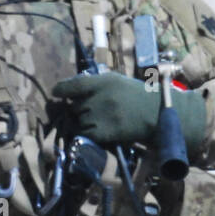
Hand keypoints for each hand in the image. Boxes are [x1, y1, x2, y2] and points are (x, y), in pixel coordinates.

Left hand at [52, 71, 206, 153]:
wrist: (157, 115)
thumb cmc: (139, 97)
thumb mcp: (118, 82)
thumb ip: (96, 85)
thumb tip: (73, 91)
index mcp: (103, 82)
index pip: (73, 85)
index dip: (61, 89)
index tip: (57, 93)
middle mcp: (99, 97)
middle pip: (74, 106)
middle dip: (78, 110)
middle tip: (90, 112)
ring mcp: (101, 115)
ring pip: (78, 121)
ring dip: (83, 123)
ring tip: (98, 122)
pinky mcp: (104, 132)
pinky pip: (85, 134)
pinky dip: (87, 134)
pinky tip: (98, 132)